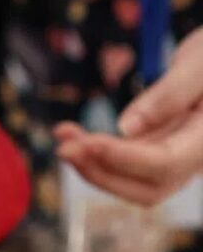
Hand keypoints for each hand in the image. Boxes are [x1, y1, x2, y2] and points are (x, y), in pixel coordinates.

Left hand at [56, 28, 202, 206]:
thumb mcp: (199, 63)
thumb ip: (169, 94)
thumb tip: (127, 128)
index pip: (166, 163)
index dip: (123, 158)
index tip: (88, 143)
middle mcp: (197, 159)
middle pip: (147, 188)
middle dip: (101, 172)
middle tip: (64, 148)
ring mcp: (177, 160)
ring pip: (131, 181)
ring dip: (92, 164)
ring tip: (63, 134)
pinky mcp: (158, 151)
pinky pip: (125, 163)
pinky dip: (96, 152)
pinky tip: (70, 132)